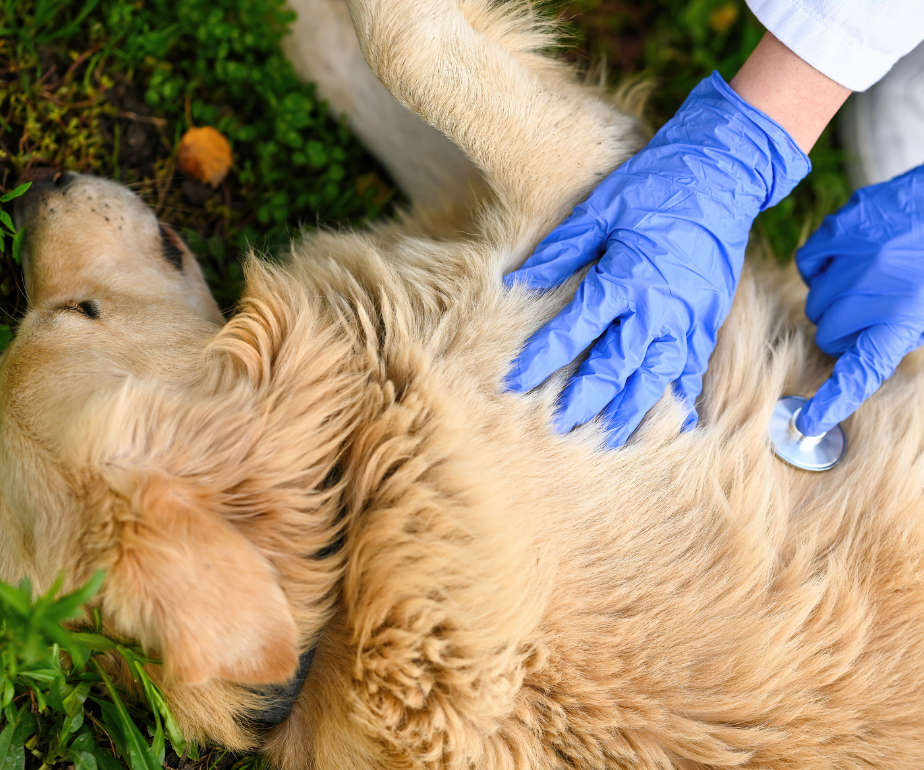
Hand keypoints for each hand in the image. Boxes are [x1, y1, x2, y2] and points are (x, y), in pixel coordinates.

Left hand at [504, 72, 809, 445]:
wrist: (722, 174)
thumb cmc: (654, 186)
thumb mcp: (598, 210)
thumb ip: (559, 251)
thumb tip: (518, 281)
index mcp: (623, 279)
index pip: (572, 332)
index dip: (541, 360)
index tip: (515, 382)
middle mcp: (656, 308)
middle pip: (614, 368)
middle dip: (584, 401)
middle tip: (559, 427)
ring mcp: (688, 318)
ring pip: (655, 379)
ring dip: (631, 412)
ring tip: (610, 439)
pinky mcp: (710, 320)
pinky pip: (691, 369)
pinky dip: (676, 397)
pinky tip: (664, 418)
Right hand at [796, 164, 923, 436]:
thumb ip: (898, 334)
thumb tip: (863, 349)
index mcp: (903, 319)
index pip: (860, 371)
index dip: (833, 400)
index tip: (810, 422)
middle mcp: (873, 291)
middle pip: (827, 334)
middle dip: (843, 331)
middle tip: (870, 315)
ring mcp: (854, 257)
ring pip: (814, 301)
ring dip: (833, 299)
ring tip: (865, 282)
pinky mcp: (841, 228)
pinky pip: (808, 262)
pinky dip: (820, 266)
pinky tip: (846, 259)